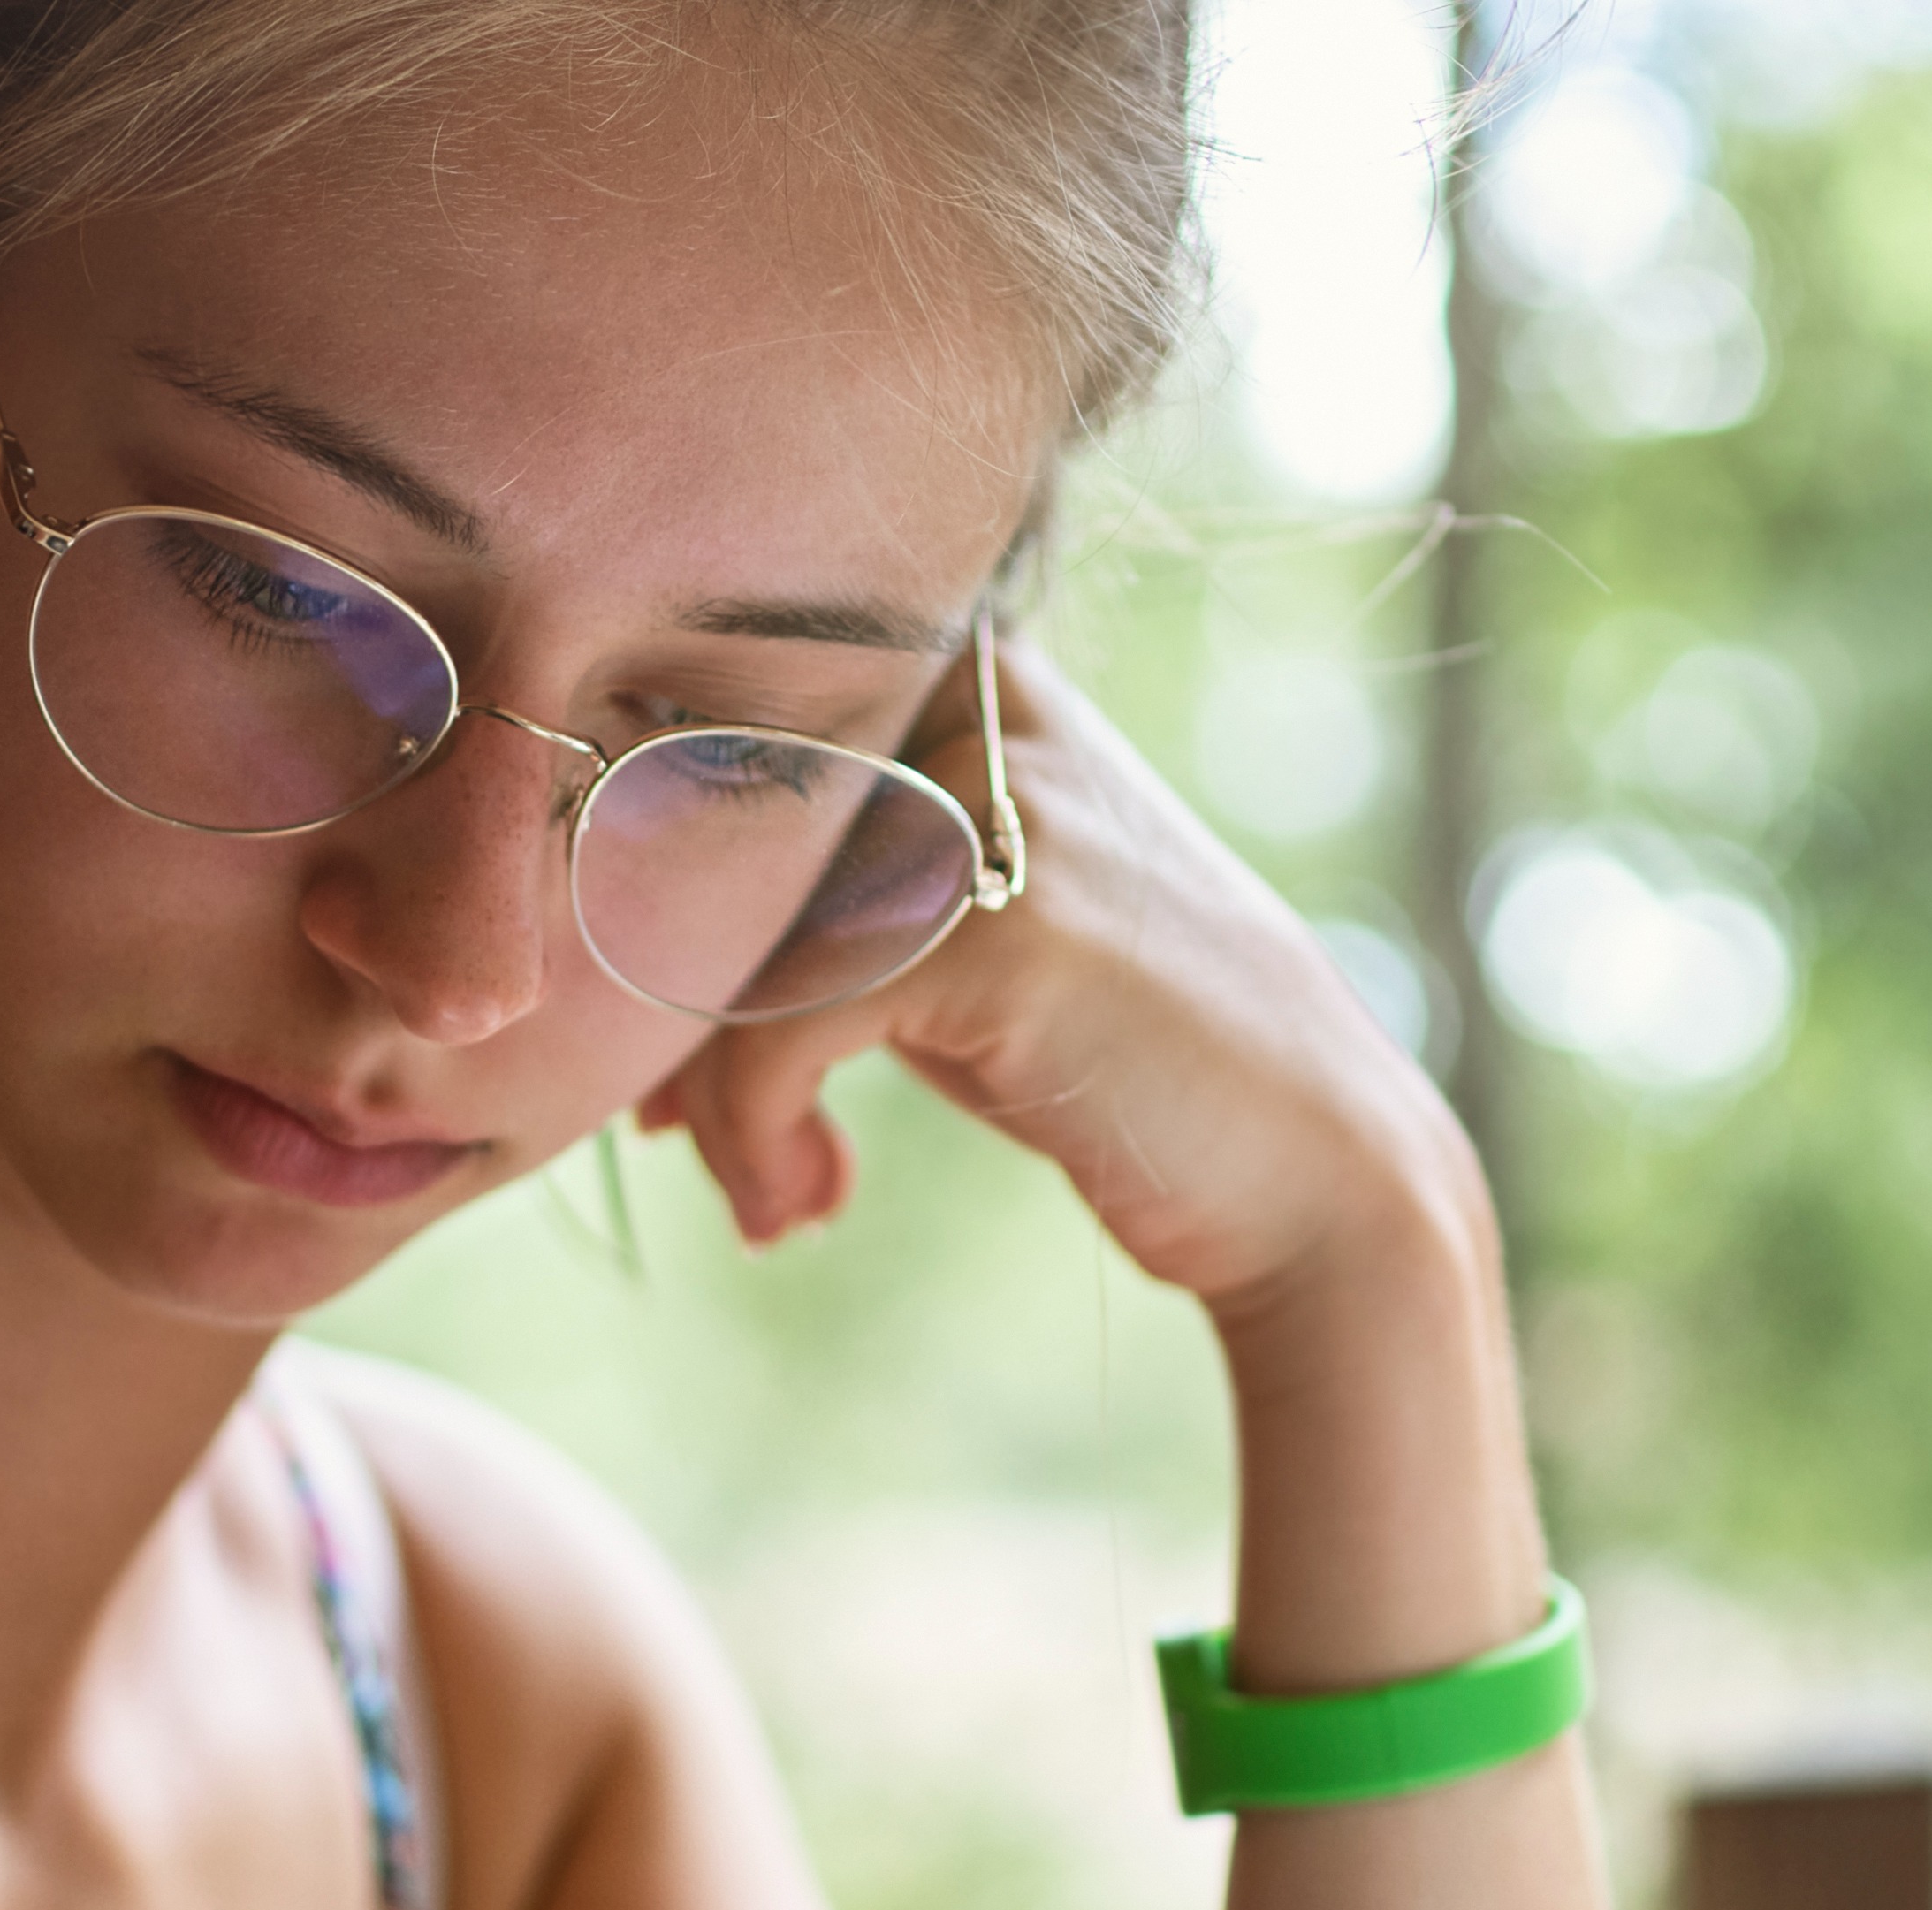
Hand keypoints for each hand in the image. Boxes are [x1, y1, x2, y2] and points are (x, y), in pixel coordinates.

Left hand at [635, 638, 1489, 1328]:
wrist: (1313, 1173)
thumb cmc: (1110, 1059)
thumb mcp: (957, 935)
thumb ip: (823, 897)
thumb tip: (618, 965)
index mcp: (977, 678)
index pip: (727, 726)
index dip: (666, 886)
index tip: (674, 1049)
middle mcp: (987, 706)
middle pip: (707, 827)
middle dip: (666, 997)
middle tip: (674, 1127)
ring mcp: (1003, 808)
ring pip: (734, 932)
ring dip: (712, 1093)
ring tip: (768, 1191)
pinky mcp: (1004, 926)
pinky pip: (782, 1022)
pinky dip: (755, 1133)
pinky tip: (801, 1208)